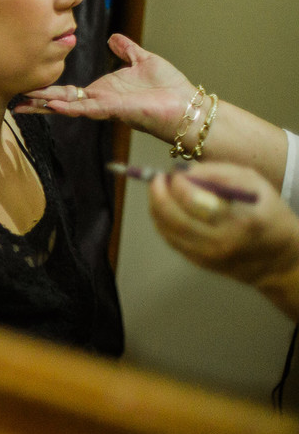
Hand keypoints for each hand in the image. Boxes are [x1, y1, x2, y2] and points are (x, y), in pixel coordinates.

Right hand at [13, 34, 195, 142]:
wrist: (186, 105)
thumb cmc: (169, 87)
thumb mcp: (143, 60)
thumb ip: (126, 50)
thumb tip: (114, 38)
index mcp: (102, 91)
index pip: (67, 90)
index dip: (46, 88)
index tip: (26, 87)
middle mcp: (99, 101)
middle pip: (60, 100)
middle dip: (36, 101)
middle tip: (13, 100)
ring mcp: (105, 107)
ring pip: (68, 106)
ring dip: (46, 106)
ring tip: (22, 104)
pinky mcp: (115, 110)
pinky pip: (88, 108)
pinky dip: (70, 107)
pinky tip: (53, 104)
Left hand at [148, 162, 298, 319]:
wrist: (278, 259)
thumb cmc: (269, 214)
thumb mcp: (254, 184)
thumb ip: (219, 173)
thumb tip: (183, 171)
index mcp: (240, 219)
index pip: (194, 200)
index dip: (177, 183)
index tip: (174, 172)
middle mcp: (221, 241)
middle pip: (173, 217)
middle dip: (158, 194)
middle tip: (157, 179)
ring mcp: (208, 255)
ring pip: (167, 230)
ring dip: (155, 207)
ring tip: (158, 190)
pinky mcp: (199, 263)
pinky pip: (170, 240)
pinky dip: (161, 222)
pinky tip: (163, 208)